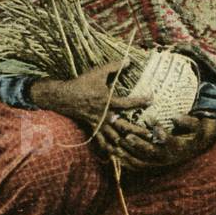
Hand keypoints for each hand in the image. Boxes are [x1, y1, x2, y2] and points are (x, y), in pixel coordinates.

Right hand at [28, 61, 149, 155]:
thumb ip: (114, 66)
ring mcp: (99, 123)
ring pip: (114, 137)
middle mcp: (105, 115)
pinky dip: (108, 149)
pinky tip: (116, 155)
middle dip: (138, 131)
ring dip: (125, 143)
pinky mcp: (93, 127)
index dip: (141, 101)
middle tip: (150, 134)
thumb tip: (129, 59)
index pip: (128, 103)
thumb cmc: (82, 83)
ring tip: (136, 148)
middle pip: (124, 126)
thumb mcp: (98, 72)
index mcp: (108, 102)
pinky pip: (101, 141)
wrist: (63, 96)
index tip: (151, 99)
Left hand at [110, 114, 215, 171]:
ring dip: (128, 153)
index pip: (168, 141)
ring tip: (117, 145)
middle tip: (127, 136)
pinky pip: (137, 165)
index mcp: (178, 147)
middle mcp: (167, 157)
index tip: (150, 120)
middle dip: (138, 144)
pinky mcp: (152, 165)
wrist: (194, 148)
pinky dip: (126, 161)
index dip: (160, 132)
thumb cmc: (194, 133)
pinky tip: (115, 154)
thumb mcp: (197, 126)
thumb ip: (188, 122)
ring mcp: (158, 163)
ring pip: (141, 161)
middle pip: (151, 152)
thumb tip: (175, 117)